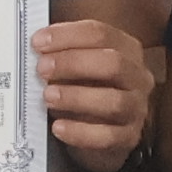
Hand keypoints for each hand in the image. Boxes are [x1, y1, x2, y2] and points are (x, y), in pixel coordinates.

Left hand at [35, 16, 153, 171]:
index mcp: (126, 49)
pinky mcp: (129, 137)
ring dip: (76, 97)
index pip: (100, 34)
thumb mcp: (76, 66)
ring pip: (114, 101)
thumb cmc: (86, 89)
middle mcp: (137, 77)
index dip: (67, 36)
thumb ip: (61, 54)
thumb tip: (34, 48)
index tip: (38, 42)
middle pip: (112, 63)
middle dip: (73, 63)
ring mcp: (136, 108)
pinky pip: (107, 136)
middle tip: (42, 68)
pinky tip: (58, 127)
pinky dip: (80, 132)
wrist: (102, 132)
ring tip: (48, 96)